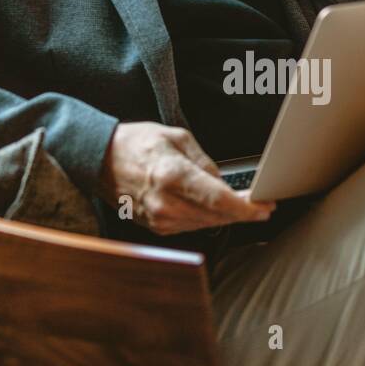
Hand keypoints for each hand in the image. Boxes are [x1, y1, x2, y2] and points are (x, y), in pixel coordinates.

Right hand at [98, 121, 274, 235]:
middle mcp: (166, 203)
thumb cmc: (135, 144)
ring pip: (207, 225)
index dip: (247, 207)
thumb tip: (225, 184)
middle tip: (262, 206)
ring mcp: (160, 219)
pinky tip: (215, 209)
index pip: (220, 200)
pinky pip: (191, 227)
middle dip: (243, 212)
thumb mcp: (176, 138)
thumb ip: (205, 163)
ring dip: (227, 217)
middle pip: (218, 216)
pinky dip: (207, 219)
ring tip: (243, 206)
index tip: (265, 207)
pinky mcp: (156, 227)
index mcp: (173, 176)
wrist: (100, 161)